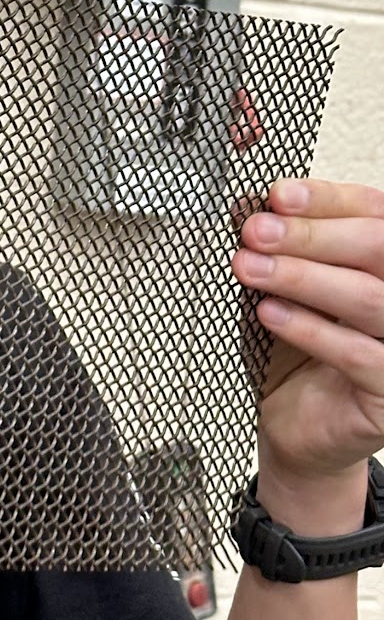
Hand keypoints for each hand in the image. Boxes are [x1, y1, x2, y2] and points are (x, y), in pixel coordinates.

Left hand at [233, 180, 383, 502]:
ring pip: (368, 298)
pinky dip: (310, 329)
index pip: (373, 212)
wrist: (293, 424)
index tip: (277, 195)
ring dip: (302, 277)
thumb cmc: (295, 352)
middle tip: (256, 231)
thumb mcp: (281, 289)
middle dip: (311, 235)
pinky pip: (360, 355)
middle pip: (378, 247)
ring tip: (250, 268)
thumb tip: (250, 205)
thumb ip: (276, 248)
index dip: (326, 200)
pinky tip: (270, 314)